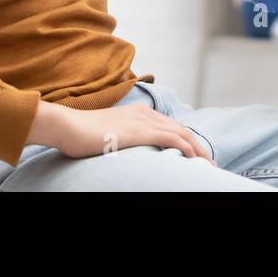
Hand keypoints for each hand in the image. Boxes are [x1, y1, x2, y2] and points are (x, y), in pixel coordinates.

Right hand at [31, 101, 212, 161]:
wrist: (67, 126)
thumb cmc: (81, 134)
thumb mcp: (108, 134)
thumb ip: (123, 137)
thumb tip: (126, 149)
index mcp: (139, 112)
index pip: (171, 126)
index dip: (187, 140)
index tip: (197, 155)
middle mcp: (144, 113)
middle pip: (181, 129)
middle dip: (198, 146)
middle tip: (210, 163)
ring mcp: (142, 121)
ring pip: (180, 134)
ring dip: (197, 150)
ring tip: (208, 164)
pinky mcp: (138, 131)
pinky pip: (169, 138)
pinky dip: (185, 147)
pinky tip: (192, 158)